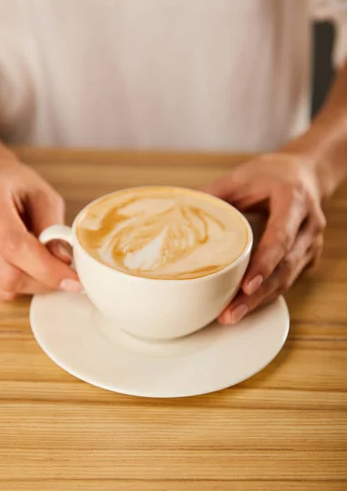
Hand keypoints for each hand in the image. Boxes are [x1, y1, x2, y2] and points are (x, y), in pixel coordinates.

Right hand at [0, 157, 79, 300]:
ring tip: (42, 266)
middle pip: (7, 273)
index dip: (47, 269)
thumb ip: (54, 228)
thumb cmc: (15, 186)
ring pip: (1, 287)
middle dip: (43, 281)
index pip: (15, 246)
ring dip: (31, 285)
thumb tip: (62, 261)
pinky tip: (23, 267)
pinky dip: (16, 286)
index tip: (72, 279)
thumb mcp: (44, 196)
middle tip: (64, 275)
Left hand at [207, 153, 325, 323]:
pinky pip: (288, 281)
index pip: (282, 237)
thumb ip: (213, 194)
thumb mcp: (241, 177)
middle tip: (230, 313)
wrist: (306, 174)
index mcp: (295, 200)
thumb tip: (178, 212)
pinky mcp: (307, 258)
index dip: (265, 264)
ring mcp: (312, 244)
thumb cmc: (272, 174)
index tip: (247, 286)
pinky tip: (244, 306)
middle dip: (257, 295)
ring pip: (288, 280)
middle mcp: (309, 225)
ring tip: (230, 316)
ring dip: (259, 301)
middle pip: (285, 267)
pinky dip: (266, 295)